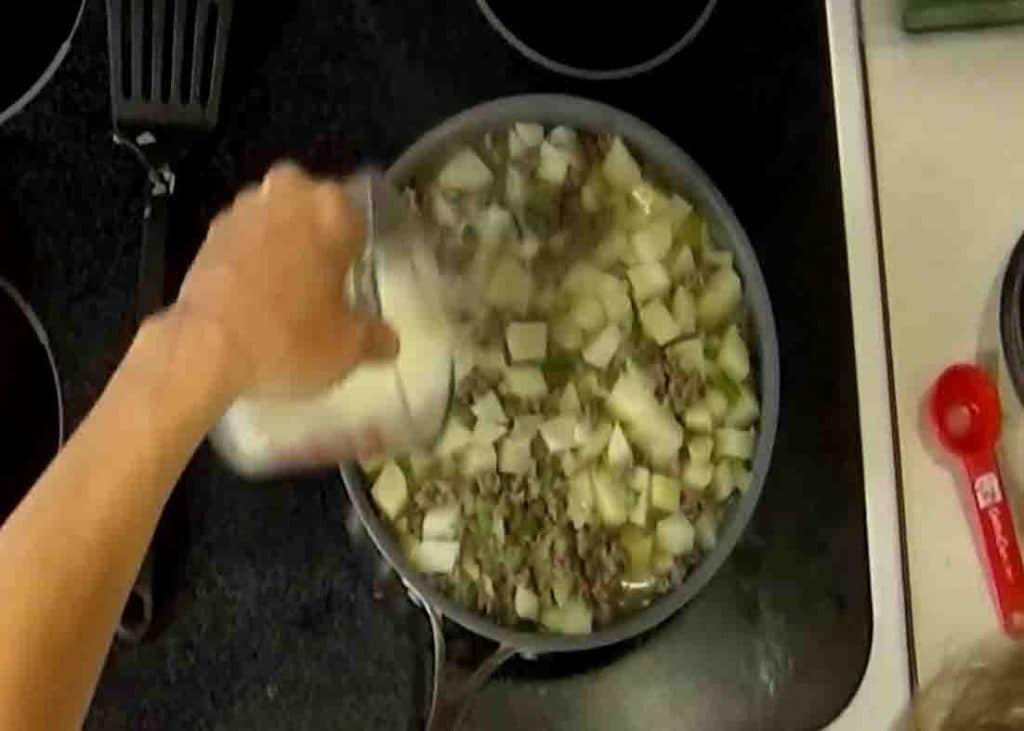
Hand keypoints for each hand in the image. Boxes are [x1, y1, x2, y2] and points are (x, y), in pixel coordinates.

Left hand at [171, 162, 398, 397]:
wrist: (204, 348)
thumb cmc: (290, 336)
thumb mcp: (349, 348)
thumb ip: (375, 337)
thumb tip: (387, 341)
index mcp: (332, 207)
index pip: (360, 218)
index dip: (360, 251)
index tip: (357, 278)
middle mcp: (288, 193)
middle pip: (315, 209)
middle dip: (319, 235)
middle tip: (325, 280)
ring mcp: (243, 209)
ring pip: (277, 219)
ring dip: (284, 243)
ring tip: (289, 290)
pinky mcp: (209, 232)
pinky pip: (246, 240)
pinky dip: (253, 259)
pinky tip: (256, 295)